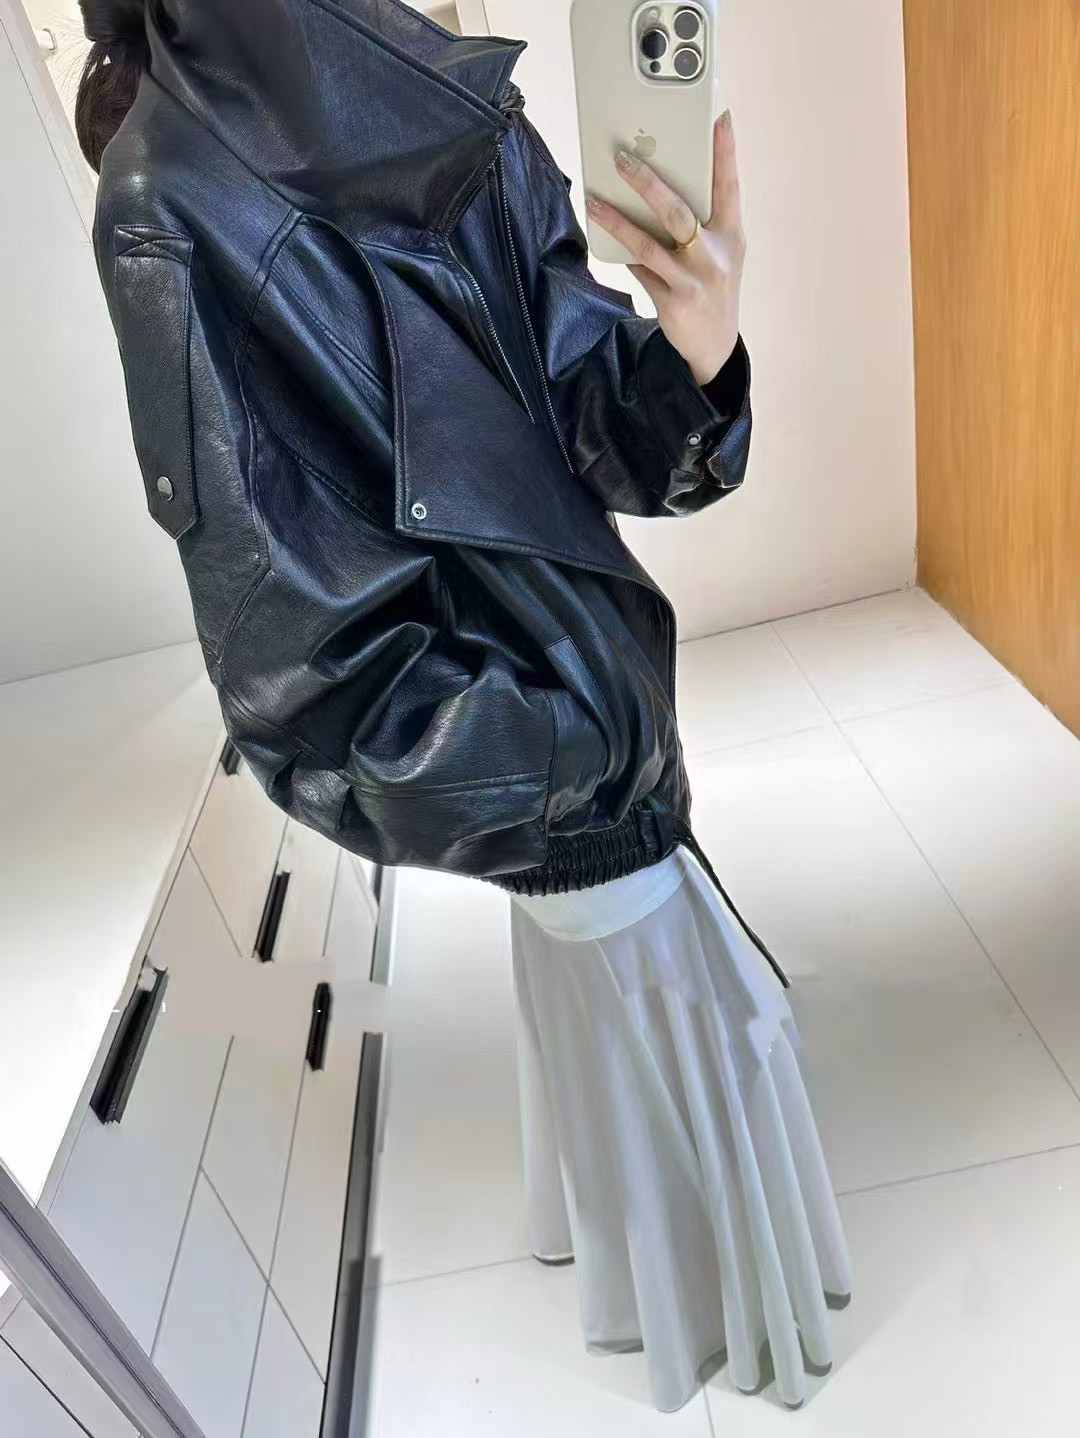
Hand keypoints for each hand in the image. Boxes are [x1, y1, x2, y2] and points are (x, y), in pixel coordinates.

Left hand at [586, 110, 745, 385]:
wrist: (714, 347)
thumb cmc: (713, 287)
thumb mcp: (720, 254)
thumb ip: (702, 223)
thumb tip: (656, 187)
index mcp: (733, 236)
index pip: (730, 186)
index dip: (725, 151)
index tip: (719, 116)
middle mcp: (715, 257)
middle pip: (679, 212)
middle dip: (648, 183)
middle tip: (623, 158)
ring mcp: (694, 281)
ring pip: (650, 244)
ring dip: (618, 220)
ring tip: (595, 201)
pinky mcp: (673, 302)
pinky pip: (641, 271)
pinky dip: (623, 253)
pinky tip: (606, 234)